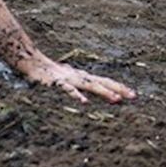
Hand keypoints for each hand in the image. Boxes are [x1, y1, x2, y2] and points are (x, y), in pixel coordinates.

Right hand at [17, 54, 136, 103]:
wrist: (31, 63)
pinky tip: (85, 103)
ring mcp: (69, 79)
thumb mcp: (67, 79)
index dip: (119, 87)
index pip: (105, 81)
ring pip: (90, 86)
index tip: (133, 94)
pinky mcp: (57, 83)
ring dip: (104, 93)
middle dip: (118, 89)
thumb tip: (88, 95)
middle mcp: (79, 77)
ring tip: (116, 100)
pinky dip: (77, 96)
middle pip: (102, 82)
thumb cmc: (49, 74)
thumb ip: (78, 86)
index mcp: (83, 77)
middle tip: (134, 96)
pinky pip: (68, 90)